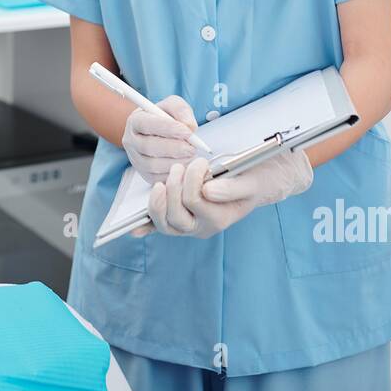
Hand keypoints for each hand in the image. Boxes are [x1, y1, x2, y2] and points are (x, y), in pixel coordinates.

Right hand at [121, 96, 198, 181]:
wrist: (156, 134)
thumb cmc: (164, 119)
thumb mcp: (172, 106)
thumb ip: (181, 110)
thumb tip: (189, 126)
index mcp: (135, 121)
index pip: (147, 124)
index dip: (167, 128)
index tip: (187, 132)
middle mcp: (131, 141)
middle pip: (148, 147)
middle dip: (173, 149)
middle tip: (191, 148)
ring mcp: (135, 159)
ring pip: (152, 165)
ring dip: (175, 162)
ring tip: (190, 156)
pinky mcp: (144, 174)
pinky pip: (157, 178)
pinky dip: (173, 174)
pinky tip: (185, 166)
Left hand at [135, 150, 313, 239]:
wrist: (256, 184)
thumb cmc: (253, 180)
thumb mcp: (250, 181)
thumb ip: (232, 188)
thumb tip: (208, 191)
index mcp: (220, 219)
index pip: (195, 201)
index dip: (192, 178)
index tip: (200, 162)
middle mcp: (203, 227)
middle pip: (175, 216)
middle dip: (174, 187)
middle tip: (180, 166)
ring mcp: (189, 226)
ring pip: (164, 224)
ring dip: (158, 200)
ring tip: (165, 180)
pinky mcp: (179, 220)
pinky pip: (159, 228)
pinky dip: (146, 227)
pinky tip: (134, 229)